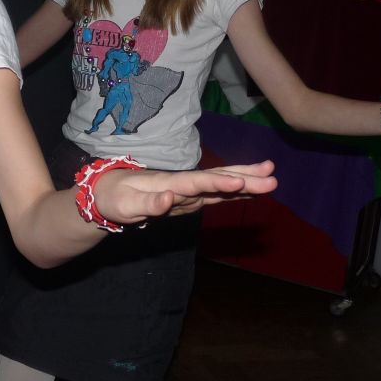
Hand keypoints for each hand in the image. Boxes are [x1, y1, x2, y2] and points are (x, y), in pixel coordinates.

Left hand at [93, 161, 276, 225]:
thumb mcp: (125, 204)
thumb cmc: (115, 199)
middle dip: (244, 177)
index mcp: (168, 183)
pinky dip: (235, 191)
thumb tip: (169, 199)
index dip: (218, 182)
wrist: (108, 192)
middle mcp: (182, 183)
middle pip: (216, 179)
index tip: (240, 182)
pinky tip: (252, 190)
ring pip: (221, 184)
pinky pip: (216, 193)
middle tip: (272, 176)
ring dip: (245, 181)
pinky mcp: (190, 197)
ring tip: (271, 178)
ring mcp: (188, 190)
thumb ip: (148, 203)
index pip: (196, 182)